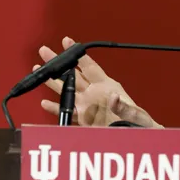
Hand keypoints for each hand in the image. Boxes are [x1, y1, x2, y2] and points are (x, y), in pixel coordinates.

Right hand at [35, 36, 162, 127]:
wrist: (137, 138)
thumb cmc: (141, 123)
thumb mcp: (134, 114)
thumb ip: (123, 106)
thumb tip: (114, 97)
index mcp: (107, 86)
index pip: (89, 66)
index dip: (78, 54)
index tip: (67, 41)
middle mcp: (94, 93)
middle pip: (72, 74)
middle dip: (58, 62)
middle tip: (44, 50)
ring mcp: (87, 105)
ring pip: (66, 90)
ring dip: (53, 81)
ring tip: (39, 70)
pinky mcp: (84, 119)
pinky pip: (66, 112)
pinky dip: (55, 108)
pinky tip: (45, 102)